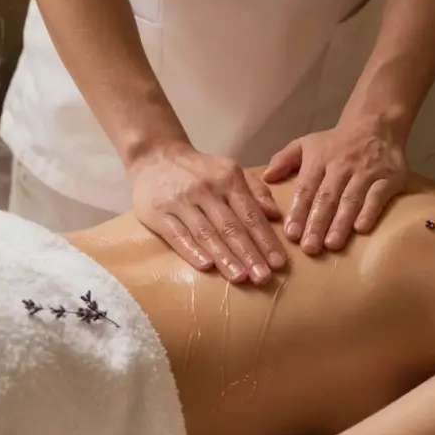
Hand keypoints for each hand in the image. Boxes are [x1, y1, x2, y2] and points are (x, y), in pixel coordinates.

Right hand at [129, 143, 286, 284]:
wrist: (154, 155)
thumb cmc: (199, 170)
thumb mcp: (230, 169)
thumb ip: (256, 190)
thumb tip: (276, 214)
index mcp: (228, 178)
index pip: (250, 214)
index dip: (265, 240)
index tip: (279, 264)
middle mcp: (206, 189)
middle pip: (231, 227)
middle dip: (249, 254)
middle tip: (263, 278)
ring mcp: (181, 201)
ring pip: (206, 233)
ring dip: (225, 257)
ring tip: (240, 278)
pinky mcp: (157, 213)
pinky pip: (177, 234)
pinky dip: (192, 251)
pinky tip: (206, 266)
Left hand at [263, 119, 406, 253]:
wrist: (376, 124)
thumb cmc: (336, 142)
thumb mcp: (306, 144)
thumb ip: (284, 159)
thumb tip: (266, 177)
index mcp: (319, 160)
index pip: (306, 188)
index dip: (299, 211)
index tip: (291, 234)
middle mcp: (341, 166)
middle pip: (327, 197)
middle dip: (318, 223)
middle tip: (310, 248)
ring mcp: (366, 172)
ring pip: (351, 199)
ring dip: (341, 223)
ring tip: (332, 244)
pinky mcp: (389, 177)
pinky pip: (378, 196)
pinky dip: (370, 212)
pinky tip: (361, 229)